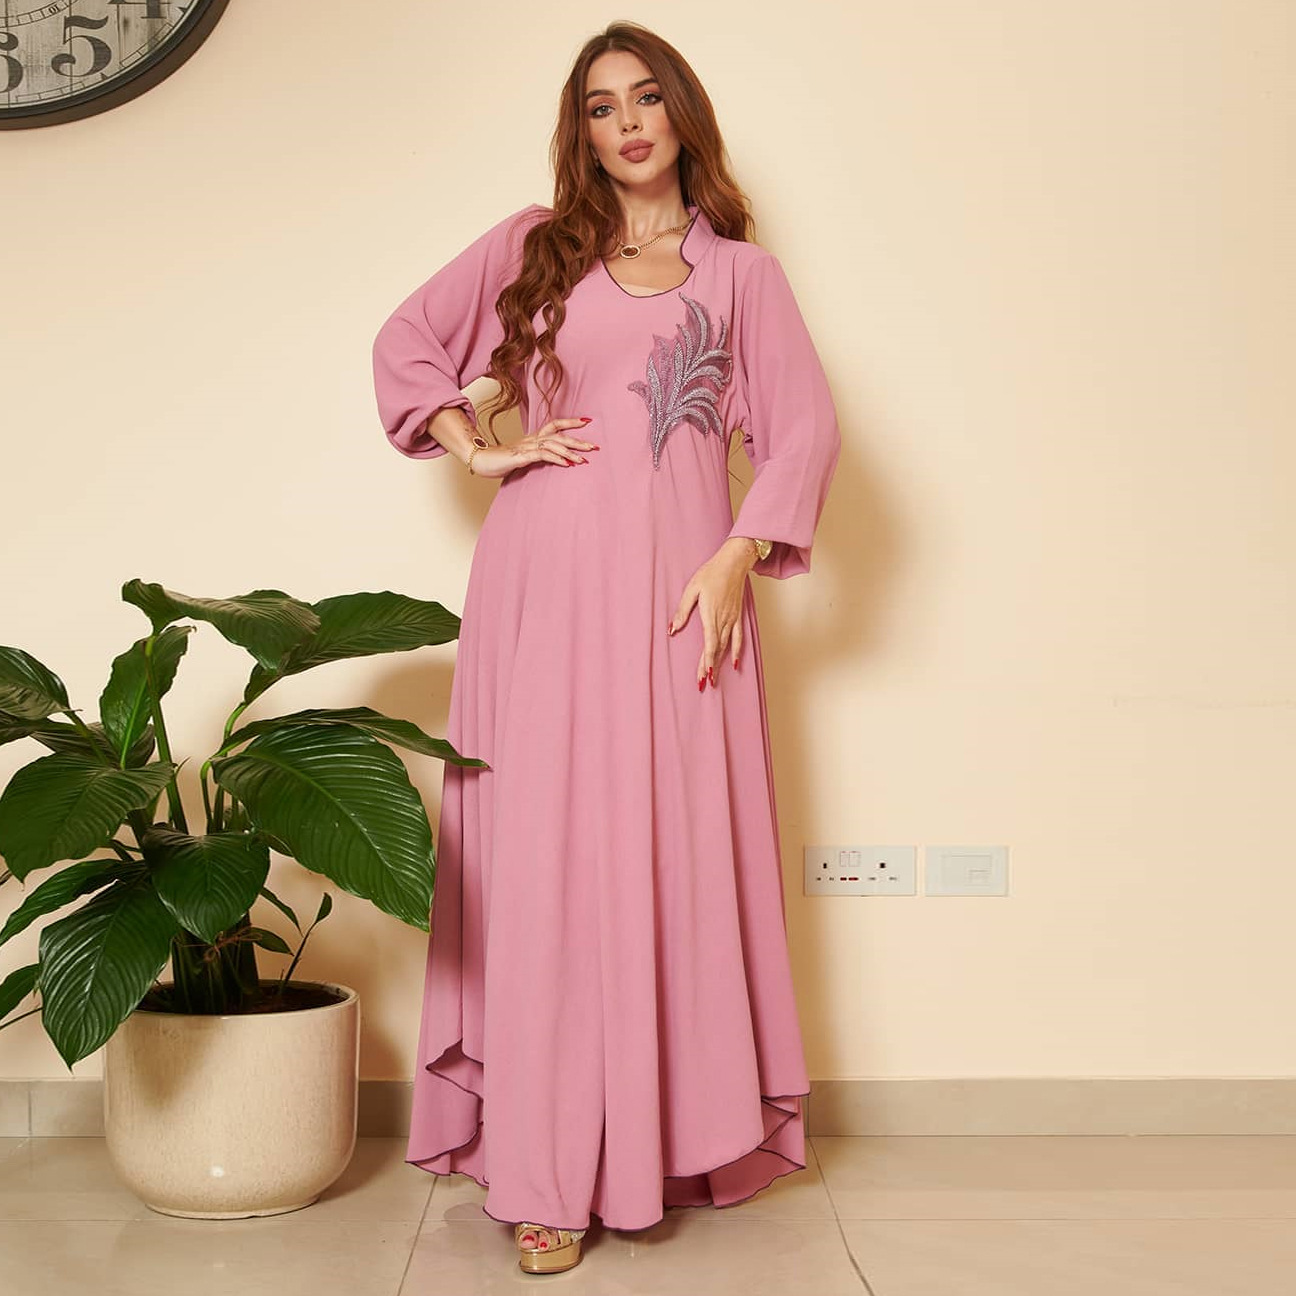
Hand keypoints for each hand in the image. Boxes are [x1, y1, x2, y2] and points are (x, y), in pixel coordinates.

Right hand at [466, 416, 597, 478]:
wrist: (480, 460)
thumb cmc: (500, 461)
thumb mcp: (523, 457)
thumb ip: (537, 456)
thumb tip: (555, 460)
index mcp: (533, 437)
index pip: (554, 425)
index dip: (570, 422)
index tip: (587, 421)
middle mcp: (531, 439)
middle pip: (558, 434)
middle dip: (578, 439)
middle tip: (595, 446)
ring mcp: (526, 446)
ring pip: (553, 444)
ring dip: (570, 451)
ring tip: (584, 459)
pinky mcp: (521, 456)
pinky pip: (542, 455)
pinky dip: (556, 458)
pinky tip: (567, 464)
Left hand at [667, 538, 757, 687]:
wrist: (733, 562)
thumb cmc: (711, 573)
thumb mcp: (691, 589)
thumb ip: (682, 610)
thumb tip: (672, 629)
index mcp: (710, 614)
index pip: (710, 643)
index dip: (707, 661)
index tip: (704, 675)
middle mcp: (723, 620)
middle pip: (716, 649)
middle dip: (709, 668)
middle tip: (703, 684)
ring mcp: (732, 619)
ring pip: (726, 647)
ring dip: (720, 664)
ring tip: (715, 679)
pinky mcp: (737, 617)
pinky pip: (738, 638)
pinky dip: (736, 651)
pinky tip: (734, 663)